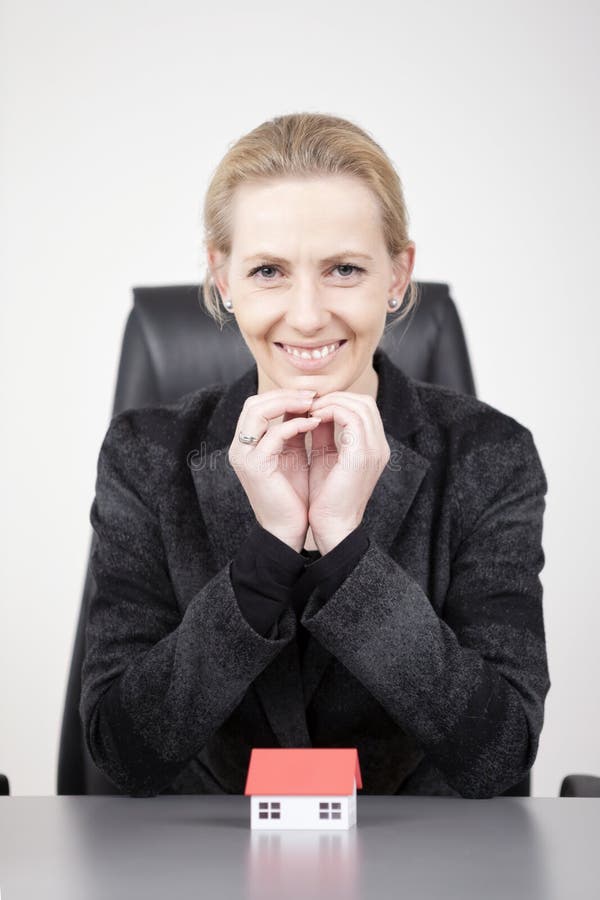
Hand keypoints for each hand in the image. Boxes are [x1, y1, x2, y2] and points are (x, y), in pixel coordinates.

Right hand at [228, 389, 321, 550]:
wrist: (288, 530)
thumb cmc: (293, 496)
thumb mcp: (292, 455)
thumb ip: (293, 430)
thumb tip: (305, 403)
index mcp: (246, 444)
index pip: (257, 405)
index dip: (283, 395)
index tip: (311, 394)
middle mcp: (240, 448)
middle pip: (254, 403)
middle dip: (286, 394)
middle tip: (314, 394)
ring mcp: (245, 457)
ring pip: (258, 412)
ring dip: (288, 403)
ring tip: (313, 404)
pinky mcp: (256, 467)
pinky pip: (273, 435)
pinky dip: (295, 424)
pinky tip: (314, 423)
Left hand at [306, 392, 389, 553]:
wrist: (333, 527)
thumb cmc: (326, 497)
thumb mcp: (326, 457)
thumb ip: (325, 432)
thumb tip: (315, 409)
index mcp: (374, 448)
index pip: (364, 408)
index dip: (338, 401)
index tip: (313, 406)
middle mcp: (380, 446)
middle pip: (365, 401)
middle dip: (335, 397)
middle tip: (310, 404)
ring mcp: (374, 450)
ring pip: (359, 405)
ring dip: (331, 402)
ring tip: (310, 410)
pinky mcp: (362, 455)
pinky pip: (350, 417)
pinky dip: (330, 411)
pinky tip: (312, 419)